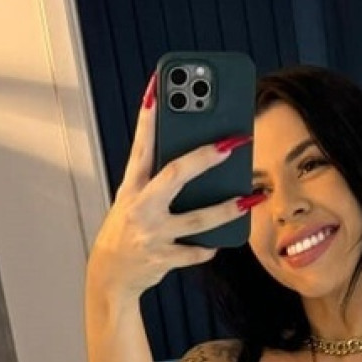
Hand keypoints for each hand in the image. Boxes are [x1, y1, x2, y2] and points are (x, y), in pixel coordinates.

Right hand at [86, 71, 254, 298]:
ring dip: (226, 209)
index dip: (148, 117)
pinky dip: (209, 247)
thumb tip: (200, 157)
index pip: (141, 145)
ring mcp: (152, 233)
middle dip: (205, 157)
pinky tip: (219, 242)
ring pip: (197, 220)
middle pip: (175, 175)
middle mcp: (140, 206)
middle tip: (233, 142)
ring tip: (251, 198)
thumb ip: (158, 179)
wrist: (110, 274)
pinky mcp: (163, 258)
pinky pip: (196, 251)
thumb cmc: (129, 228)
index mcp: (132, 186)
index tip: (157, 88)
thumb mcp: (134, 199)